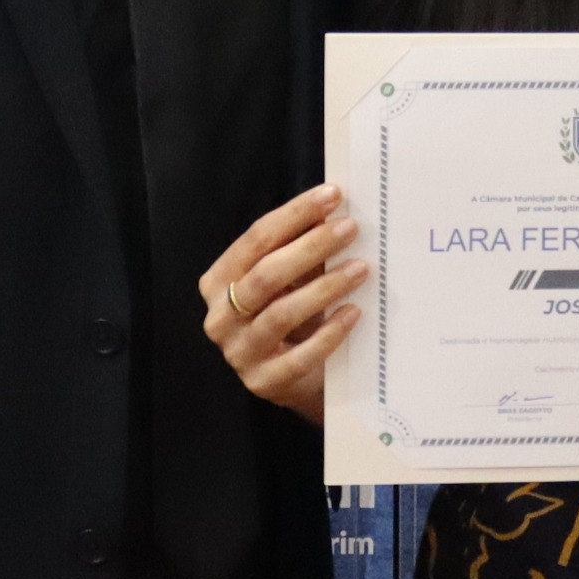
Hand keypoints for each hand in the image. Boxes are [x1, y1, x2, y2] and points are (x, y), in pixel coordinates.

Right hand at [200, 183, 364, 428]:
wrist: (297, 378)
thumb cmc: (293, 317)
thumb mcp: (292, 281)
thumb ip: (303, 250)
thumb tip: (335, 209)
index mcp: (219, 281)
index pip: (255, 240)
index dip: (294, 215)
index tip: (332, 195)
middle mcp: (220, 316)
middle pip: (264, 275)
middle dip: (310, 247)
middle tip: (350, 229)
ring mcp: (239, 353)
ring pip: (280, 314)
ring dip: (324, 287)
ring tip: (360, 269)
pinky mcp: (263, 382)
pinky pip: (299, 357)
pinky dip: (329, 333)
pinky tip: (354, 312)